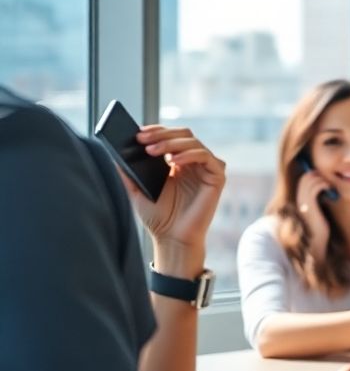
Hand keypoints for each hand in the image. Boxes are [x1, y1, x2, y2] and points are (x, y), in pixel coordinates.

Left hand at [123, 126, 225, 275]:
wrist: (171, 239)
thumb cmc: (157, 217)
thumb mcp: (136, 190)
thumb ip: (127, 172)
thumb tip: (113, 153)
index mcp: (177, 162)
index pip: (170, 136)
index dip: (156, 131)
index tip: (138, 133)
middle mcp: (194, 162)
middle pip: (184, 134)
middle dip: (162, 134)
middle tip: (142, 139)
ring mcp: (206, 169)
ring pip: (194, 142)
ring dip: (172, 142)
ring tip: (153, 151)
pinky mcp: (216, 177)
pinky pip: (206, 157)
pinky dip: (189, 154)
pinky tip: (174, 161)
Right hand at [295, 169, 334, 253]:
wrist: (316, 242)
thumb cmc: (319, 228)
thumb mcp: (318, 211)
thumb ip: (318, 201)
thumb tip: (326, 190)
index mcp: (300, 200)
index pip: (304, 179)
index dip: (314, 175)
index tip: (325, 180)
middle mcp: (299, 199)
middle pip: (306, 177)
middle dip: (318, 175)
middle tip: (328, 182)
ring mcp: (303, 202)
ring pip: (310, 180)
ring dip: (323, 180)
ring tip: (330, 187)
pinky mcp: (310, 206)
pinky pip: (315, 187)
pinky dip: (324, 185)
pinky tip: (330, 191)